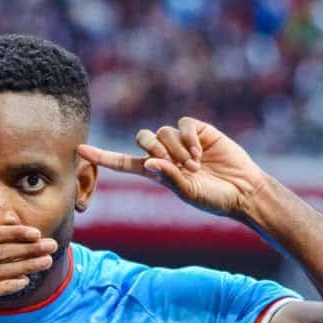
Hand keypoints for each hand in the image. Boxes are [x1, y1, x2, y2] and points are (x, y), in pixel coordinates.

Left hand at [78, 117, 268, 217]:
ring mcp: (181, 141)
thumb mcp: (189, 193)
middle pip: (143, 139)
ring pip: (163, 132)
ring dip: (178, 150)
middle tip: (176, 165)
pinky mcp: (198, 130)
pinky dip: (190, 139)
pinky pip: (183, 124)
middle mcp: (165, 154)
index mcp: (156, 172)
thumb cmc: (214, 198)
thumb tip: (149, 162)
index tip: (80, 150)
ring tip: (196, 166)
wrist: (242, 189)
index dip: (103, 156)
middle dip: (155, 149)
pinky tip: (202, 154)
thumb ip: (169, 178)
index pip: (123, 162)